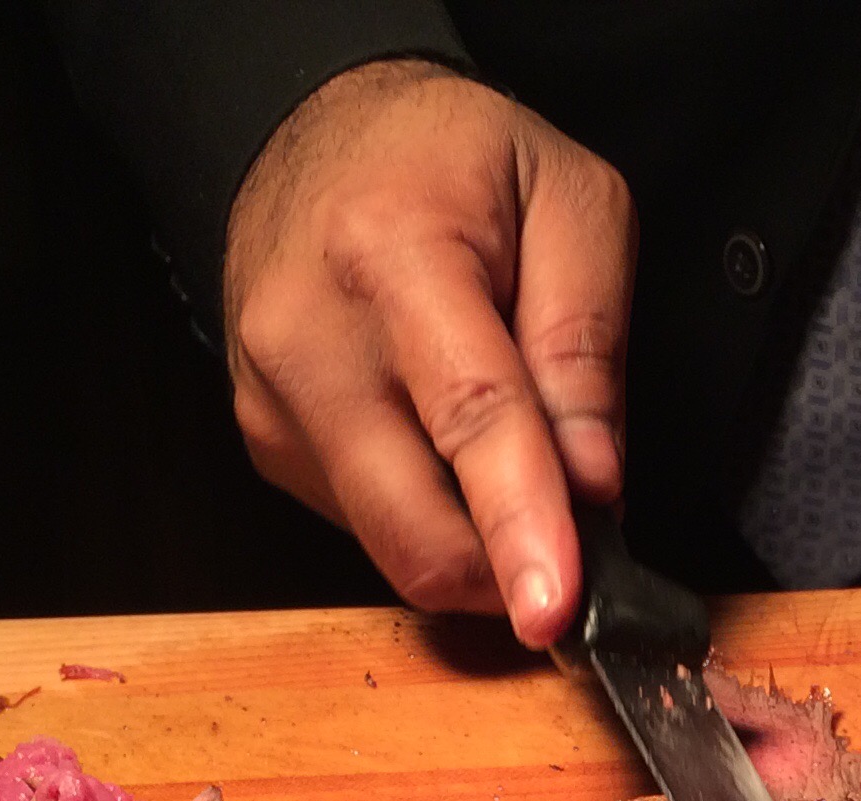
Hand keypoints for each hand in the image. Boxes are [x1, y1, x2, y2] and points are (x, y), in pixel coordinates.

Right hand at [222, 60, 633, 648]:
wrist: (316, 136)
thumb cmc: (449, 161)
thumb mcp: (571, 201)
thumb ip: (585, 342)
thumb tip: (591, 481)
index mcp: (392, 252)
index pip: (468, 417)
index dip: (518, 524)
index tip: (553, 605)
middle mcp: (311, 337)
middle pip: (411, 521)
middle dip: (505, 573)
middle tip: (576, 553)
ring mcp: (275, 402)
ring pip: (394, 542)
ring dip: (476, 539)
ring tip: (508, 453)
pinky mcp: (269, 445)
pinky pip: (370, 527)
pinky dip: (433, 514)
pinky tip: (446, 442)